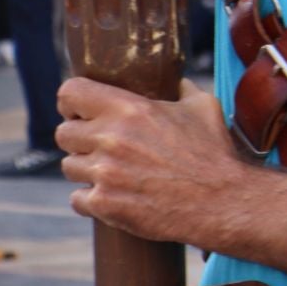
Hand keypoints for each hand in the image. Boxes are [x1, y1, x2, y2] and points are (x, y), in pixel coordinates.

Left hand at [56, 77, 245, 244]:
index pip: (70, 93)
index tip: (82, 112)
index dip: (73, 102)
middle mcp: (111, 138)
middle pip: (63, 133)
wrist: (222, 201)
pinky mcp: (104, 204)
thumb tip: (174, 81)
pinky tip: (116, 195)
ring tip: (114, 173)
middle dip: (81, 139)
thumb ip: (181, 89)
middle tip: (102, 146)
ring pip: (69, 166)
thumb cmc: (215, 153)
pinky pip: (77, 198)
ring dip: (88, 170)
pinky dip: (93, 199)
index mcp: (130, 109)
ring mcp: (105, 173)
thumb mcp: (203, 108)